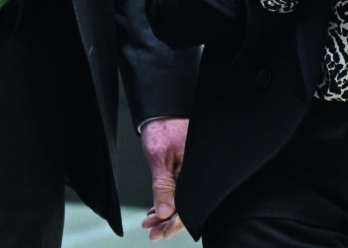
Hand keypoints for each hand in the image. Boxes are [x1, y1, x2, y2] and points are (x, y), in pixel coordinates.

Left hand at [138, 117, 187, 239]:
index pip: (188, 205)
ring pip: (182, 200)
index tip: (159, 233)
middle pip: (187, 206)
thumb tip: (164, 212)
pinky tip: (157, 211)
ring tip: (151, 223)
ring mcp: (193, 173)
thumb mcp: (158, 157)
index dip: (174, 223)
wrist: (162, 114)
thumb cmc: (162, 129)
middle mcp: (197, 174)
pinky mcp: (187, 171)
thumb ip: (162, 185)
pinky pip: (180, 191)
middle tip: (153, 232)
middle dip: (168, 222)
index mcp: (195, 170)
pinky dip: (169, 202)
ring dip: (166, 214)